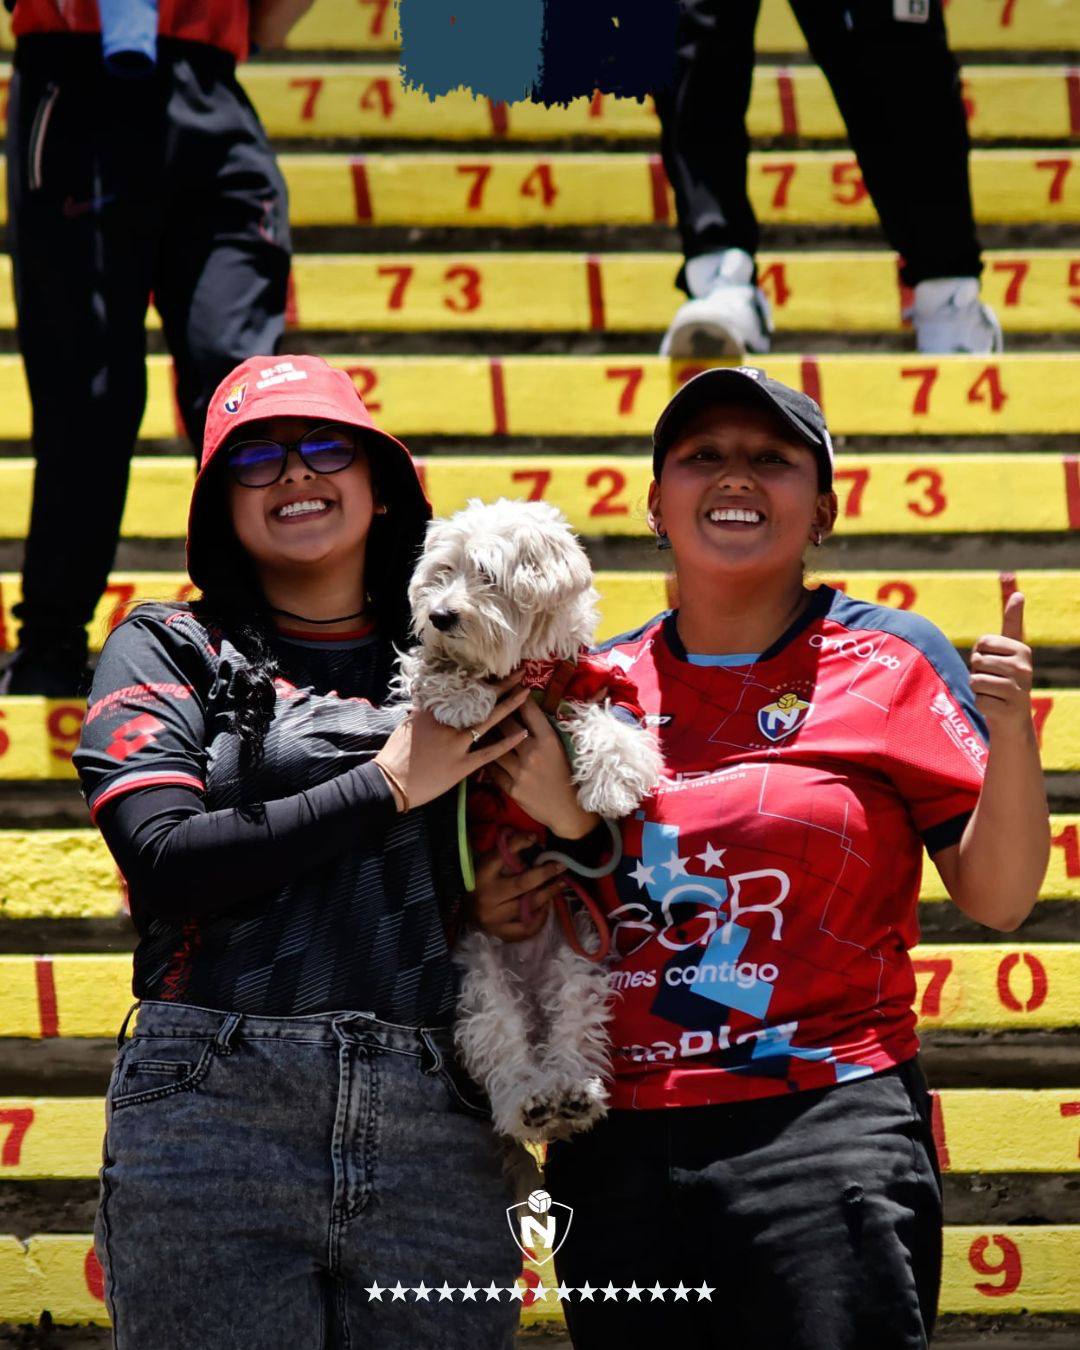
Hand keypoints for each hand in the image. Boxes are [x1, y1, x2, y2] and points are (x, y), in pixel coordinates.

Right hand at [375, 675, 530, 810]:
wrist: (390, 783)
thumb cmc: (396, 755)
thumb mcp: (407, 726)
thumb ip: (423, 711)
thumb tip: (429, 698)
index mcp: (433, 712)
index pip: (461, 691)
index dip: (480, 680)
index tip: (495, 669)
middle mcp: (447, 724)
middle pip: (479, 701)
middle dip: (501, 686)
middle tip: (519, 673)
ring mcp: (456, 745)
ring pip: (488, 721)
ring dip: (509, 706)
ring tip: (526, 694)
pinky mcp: (461, 766)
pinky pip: (489, 753)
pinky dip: (507, 743)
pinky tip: (523, 733)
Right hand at [470, 832, 565, 941]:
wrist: (465, 912)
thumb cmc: (481, 883)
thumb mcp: (488, 864)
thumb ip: (506, 853)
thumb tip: (533, 838)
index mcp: (482, 875)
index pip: (502, 856)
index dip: (519, 843)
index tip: (534, 838)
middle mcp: (488, 896)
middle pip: (523, 883)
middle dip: (546, 873)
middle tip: (562, 866)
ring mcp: (494, 918)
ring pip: (529, 905)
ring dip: (549, 893)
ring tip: (560, 884)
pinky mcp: (501, 933)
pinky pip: (528, 927)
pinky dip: (541, 917)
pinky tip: (547, 907)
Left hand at [487, 697, 598, 838]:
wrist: (569, 810)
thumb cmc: (568, 775)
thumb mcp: (562, 748)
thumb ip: (545, 730)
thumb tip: (528, 708)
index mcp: (549, 740)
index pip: (529, 711)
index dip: (518, 696)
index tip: (510, 687)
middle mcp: (533, 753)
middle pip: (507, 725)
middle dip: (498, 713)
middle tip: (488, 705)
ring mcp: (521, 772)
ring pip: (494, 747)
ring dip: (487, 737)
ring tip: (478, 728)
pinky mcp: (511, 788)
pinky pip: (492, 770)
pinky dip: (487, 760)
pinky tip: (482, 754)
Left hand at [970, 592, 1033, 733]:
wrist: (1013, 718)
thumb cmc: (1005, 678)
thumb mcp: (1009, 649)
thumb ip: (1012, 622)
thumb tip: (1019, 593)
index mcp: (1022, 650)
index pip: (983, 641)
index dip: (980, 652)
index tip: (994, 660)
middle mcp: (1024, 668)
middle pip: (977, 661)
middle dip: (977, 672)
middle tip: (993, 681)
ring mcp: (1019, 689)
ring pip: (975, 680)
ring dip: (978, 689)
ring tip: (994, 693)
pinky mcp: (1009, 708)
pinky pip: (978, 700)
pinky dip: (981, 704)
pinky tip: (995, 707)